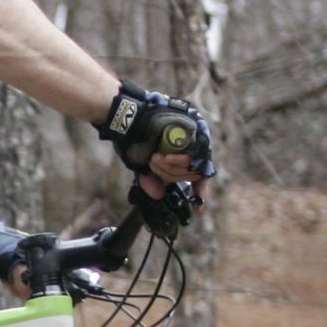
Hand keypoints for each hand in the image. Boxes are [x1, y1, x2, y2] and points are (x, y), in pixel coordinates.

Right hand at [99, 84, 215, 203]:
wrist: (128, 117)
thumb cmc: (133, 137)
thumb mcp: (142, 163)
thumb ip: (152, 178)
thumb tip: (158, 194)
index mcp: (183, 151)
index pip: (198, 174)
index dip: (199, 190)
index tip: (198, 209)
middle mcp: (193, 143)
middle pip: (194, 173)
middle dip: (171, 175)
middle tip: (153, 165)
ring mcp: (196, 135)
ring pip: (192, 166)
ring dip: (170, 168)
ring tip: (153, 159)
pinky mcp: (194, 129)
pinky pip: (191, 155)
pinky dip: (177, 161)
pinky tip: (163, 157)